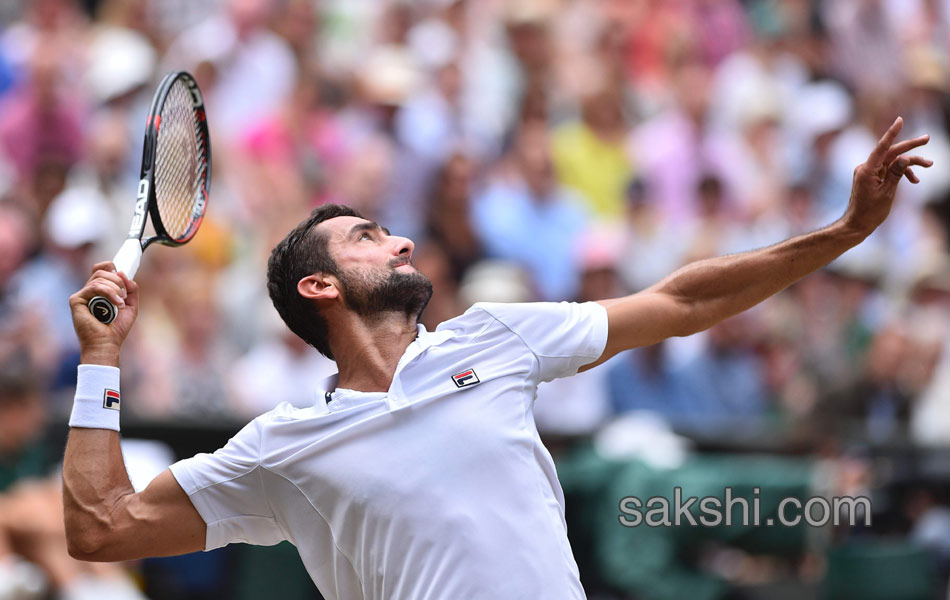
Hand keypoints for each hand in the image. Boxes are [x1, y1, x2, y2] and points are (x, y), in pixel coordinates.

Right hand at [69, 261, 139, 365]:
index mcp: (100, 290)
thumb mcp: (131, 305)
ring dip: (115, 289)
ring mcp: (82, 295)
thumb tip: (121, 272)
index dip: (112, 268)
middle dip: (118, 281)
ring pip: (99, 278)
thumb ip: (131, 288)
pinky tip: (117, 304)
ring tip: (121, 303)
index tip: (123, 280)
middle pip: (102, 271)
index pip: (102, 268)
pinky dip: (109, 293)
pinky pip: (93, 287)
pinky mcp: (76, 300)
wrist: (107, 343)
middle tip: (124, 296)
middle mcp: (89, 291)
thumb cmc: (117, 328)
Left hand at [844, 116, 931, 234]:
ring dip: (910, 163)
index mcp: (867, 170)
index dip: (892, 133)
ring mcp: (868, 172)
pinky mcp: (872, 177)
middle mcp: (866, 168)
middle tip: (927, 139)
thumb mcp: (887, 193)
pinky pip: (888, 170)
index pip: (882, 148)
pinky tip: (914, 180)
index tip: (900, 120)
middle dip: (910, 147)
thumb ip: (896, 174)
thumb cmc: (870, 212)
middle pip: (891, 152)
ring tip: (929, 165)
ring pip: (892, 161)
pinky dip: (901, 173)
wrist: (857, 225)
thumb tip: (904, 158)